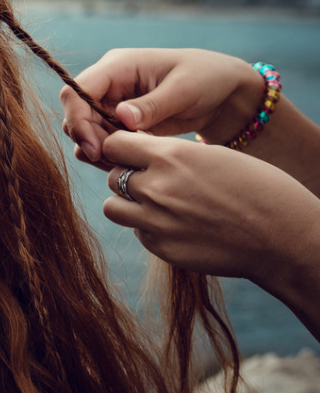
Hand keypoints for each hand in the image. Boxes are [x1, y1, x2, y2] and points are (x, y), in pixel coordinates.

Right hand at [60, 48, 261, 167]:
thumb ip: (152, 105)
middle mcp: (108, 84)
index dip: (78, 121)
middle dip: (89, 140)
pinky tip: (133, 160)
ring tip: (129, 160)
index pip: (76, 92)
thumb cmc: (208, 79)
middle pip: (75, 115)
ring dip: (99, 150)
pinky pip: (101, 141)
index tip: (96, 149)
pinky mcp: (119, 123)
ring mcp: (112, 104)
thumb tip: (121, 117)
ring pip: (85, 131)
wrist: (226, 94)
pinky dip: (110, 154)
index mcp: (118, 66)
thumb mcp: (184, 89)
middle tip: (117, 159)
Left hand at [101, 131, 319, 287]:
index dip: (120, 148)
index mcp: (171, 156)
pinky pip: (137, 232)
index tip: (131, 153)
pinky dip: (148, 227)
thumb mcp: (211, 156)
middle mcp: (156, 188)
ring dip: (127, 204)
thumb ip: (169, 155)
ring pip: (113, 207)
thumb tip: (136, 152)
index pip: (114, 144)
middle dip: (127, 176)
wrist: (281, 236)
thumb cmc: (256, 188)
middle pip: (112, 177)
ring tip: (155, 204)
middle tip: (151, 181)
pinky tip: (177, 225)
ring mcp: (155, 221)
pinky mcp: (160, 248)